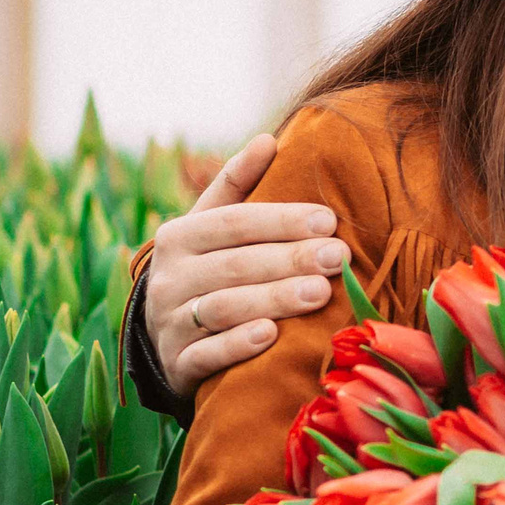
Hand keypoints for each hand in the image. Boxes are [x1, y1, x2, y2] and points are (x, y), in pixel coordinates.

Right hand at [144, 132, 350, 395]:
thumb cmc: (204, 267)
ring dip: (274, 299)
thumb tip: (268, 140)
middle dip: (290, 260)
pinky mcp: (176, 364)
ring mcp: (170, 322)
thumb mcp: (211, 224)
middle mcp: (168, 277)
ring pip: (224, 308)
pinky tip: (272, 336)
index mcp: (179, 236)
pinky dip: (238, 345)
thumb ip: (237, 184)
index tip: (329, 220)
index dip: (282, 220)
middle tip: (338, 257)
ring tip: (320, 293)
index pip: (235, 223)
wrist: (166, 334)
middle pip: (235, 266)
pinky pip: (207, 355)